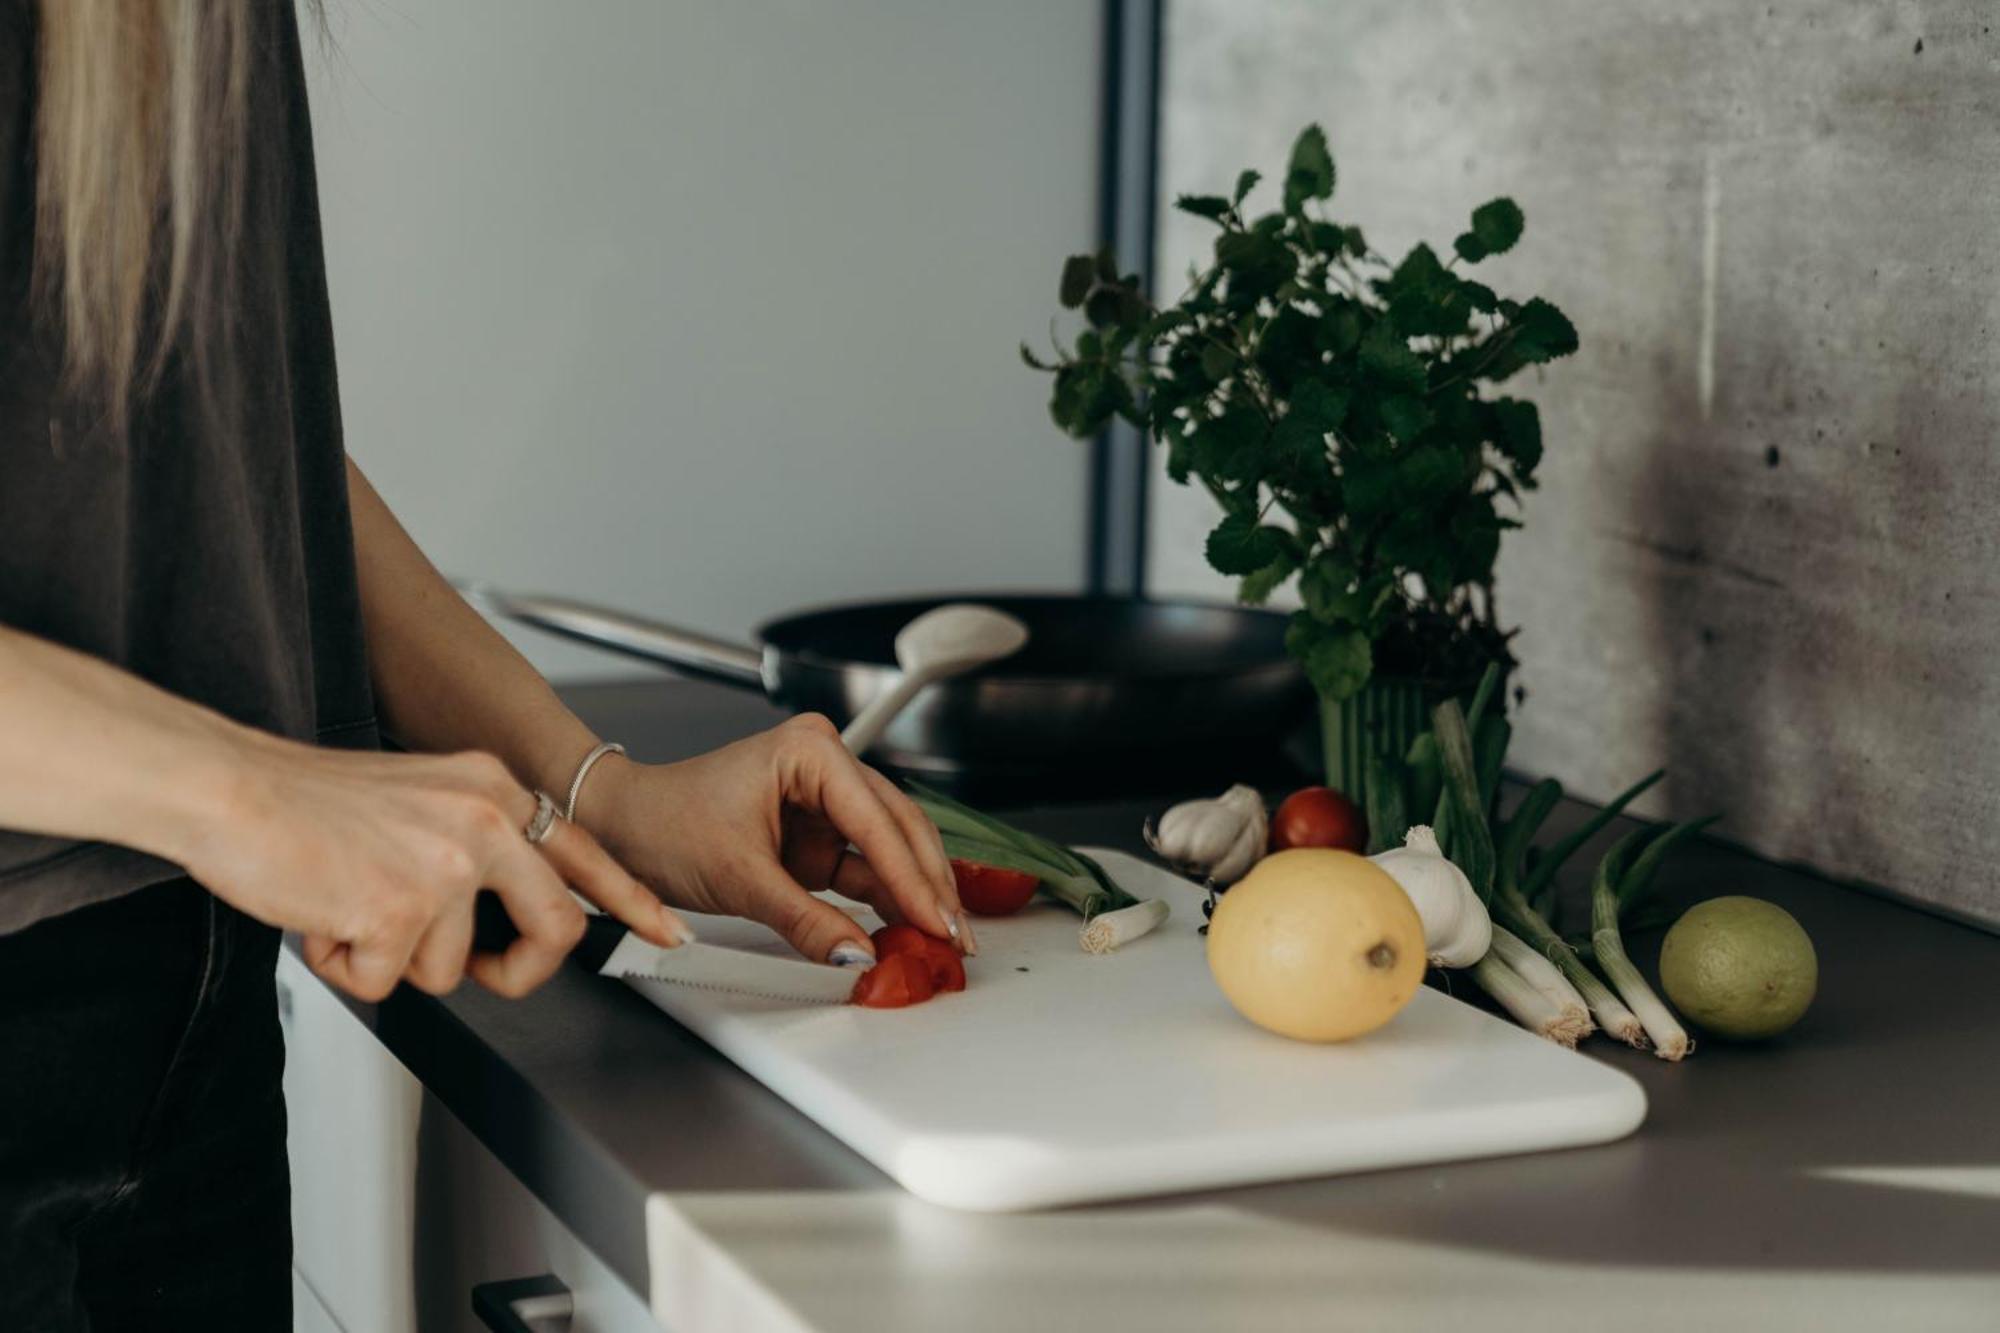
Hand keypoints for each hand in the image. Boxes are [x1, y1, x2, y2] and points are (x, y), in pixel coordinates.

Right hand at [180, 736, 689, 1000]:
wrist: (230, 789)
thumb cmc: (304, 803)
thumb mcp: (419, 799)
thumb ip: (472, 845)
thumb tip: (496, 916)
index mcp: (492, 788)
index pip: (584, 851)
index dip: (631, 900)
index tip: (667, 930)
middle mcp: (484, 818)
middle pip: (556, 926)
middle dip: (518, 972)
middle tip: (478, 973)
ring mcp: (448, 863)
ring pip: (452, 969)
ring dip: (394, 960)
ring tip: (350, 909)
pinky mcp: (402, 907)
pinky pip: (390, 982)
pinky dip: (348, 967)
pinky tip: (326, 920)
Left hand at [577, 714, 967, 964]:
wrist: (625, 828)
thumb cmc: (665, 824)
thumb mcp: (739, 878)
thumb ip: (806, 921)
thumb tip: (856, 955)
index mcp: (810, 752)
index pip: (876, 821)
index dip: (912, 878)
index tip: (937, 921)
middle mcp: (826, 767)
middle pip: (898, 829)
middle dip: (927, 885)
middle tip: (955, 936)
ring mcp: (825, 801)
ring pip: (889, 849)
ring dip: (913, 893)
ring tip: (941, 938)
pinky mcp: (818, 835)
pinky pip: (864, 867)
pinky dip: (885, 899)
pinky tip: (908, 927)